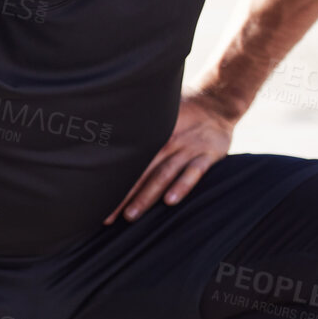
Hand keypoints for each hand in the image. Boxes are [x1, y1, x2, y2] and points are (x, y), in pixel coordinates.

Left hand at [105, 91, 237, 223]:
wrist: (218, 102)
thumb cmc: (184, 114)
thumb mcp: (161, 115)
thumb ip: (140, 129)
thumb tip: (106, 133)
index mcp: (153, 135)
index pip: (129, 161)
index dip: (114, 181)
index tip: (98, 201)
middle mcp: (168, 142)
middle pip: (142, 172)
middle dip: (124, 196)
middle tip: (107, 216)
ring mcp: (188, 149)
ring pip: (164, 175)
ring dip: (147, 195)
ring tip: (132, 215)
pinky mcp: (209, 154)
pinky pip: (194, 171)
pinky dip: (182, 185)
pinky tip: (170, 201)